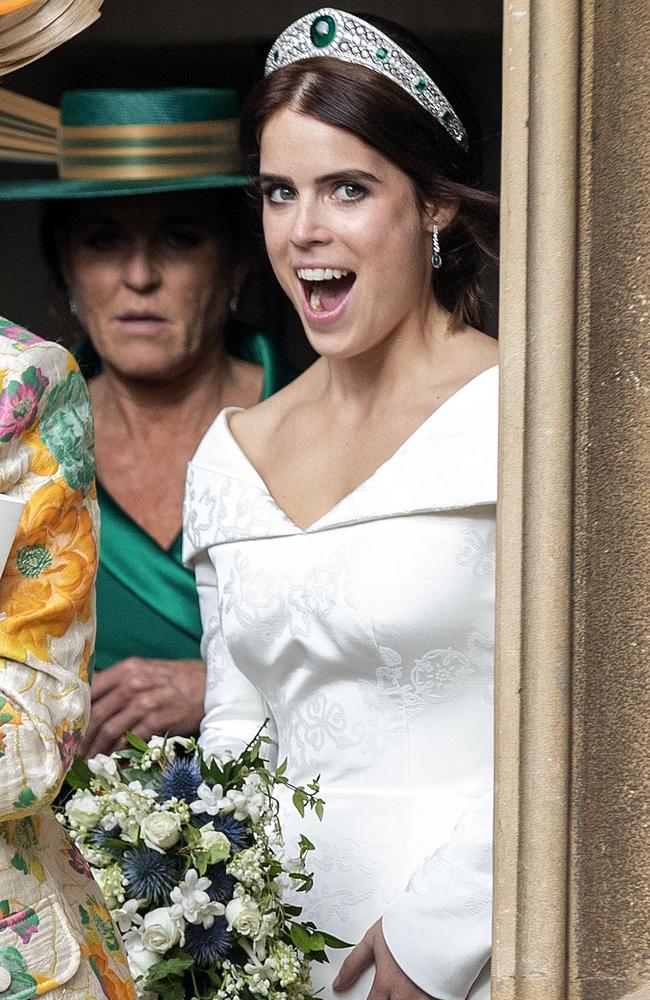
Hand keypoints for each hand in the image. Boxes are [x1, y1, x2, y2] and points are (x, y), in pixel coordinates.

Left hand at [80, 657, 205, 758]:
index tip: (68, 731)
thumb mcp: (144, 672)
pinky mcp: (161, 717)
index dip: (77, 713)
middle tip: (74, 754)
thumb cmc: (172, 681)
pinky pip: (132, 738)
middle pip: (98, 713)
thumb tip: (88, 701)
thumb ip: (118, 683)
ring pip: (111, 728)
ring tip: (90, 762)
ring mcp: (148, 700)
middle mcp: (135, 682)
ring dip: (98, 749)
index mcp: (127, 668)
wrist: (207, 684)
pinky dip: (120, 752)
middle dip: (83, 737)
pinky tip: (113, 761)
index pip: (91, 690)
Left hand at [333, 919, 436, 998]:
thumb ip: (354, 963)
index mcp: (387, 982)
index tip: (372, 998)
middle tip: (390, 992)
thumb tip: (338, 983)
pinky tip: (423, 991)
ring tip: (404, 992)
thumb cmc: (409, 923)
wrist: (442, 917)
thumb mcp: (374, 938)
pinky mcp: (444, 996)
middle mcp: (406, 995)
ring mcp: (426, 998)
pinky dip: (424, 998)